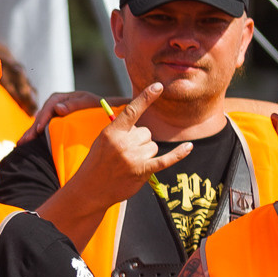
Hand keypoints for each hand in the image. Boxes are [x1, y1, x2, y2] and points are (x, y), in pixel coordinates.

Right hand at [23, 88, 101, 137]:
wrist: (99, 108)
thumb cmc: (95, 104)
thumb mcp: (87, 101)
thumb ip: (74, 104)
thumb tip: (57, 108)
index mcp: (58, 98)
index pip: (48, 109)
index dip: (43, 119)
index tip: (39, 130)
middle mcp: (51, 106)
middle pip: (40, 118)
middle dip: (31, 130)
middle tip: (23, 142)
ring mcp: (50, 115)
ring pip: (38, 125)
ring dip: (30, 134)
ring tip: (20, 145)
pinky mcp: (52, 123)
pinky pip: (41, 129)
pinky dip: (34, 136)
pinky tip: (27, 144)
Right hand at [70, 79, 191, 206]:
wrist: (89, 190)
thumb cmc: (96, 163)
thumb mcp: (102, 141)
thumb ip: (120, 129)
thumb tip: (141, 123)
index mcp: (112, 132)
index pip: (132, 111)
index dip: (146, 97)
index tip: (158, 86)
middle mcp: (123, 144)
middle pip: (146, 133)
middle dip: (139, 142)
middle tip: (124, 155)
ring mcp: (133, 158)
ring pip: (152, 146)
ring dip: (145, 154)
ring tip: (128, 164)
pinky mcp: (141, 172)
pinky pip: (165, 160)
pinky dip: (178, 154)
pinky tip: (189, 147)